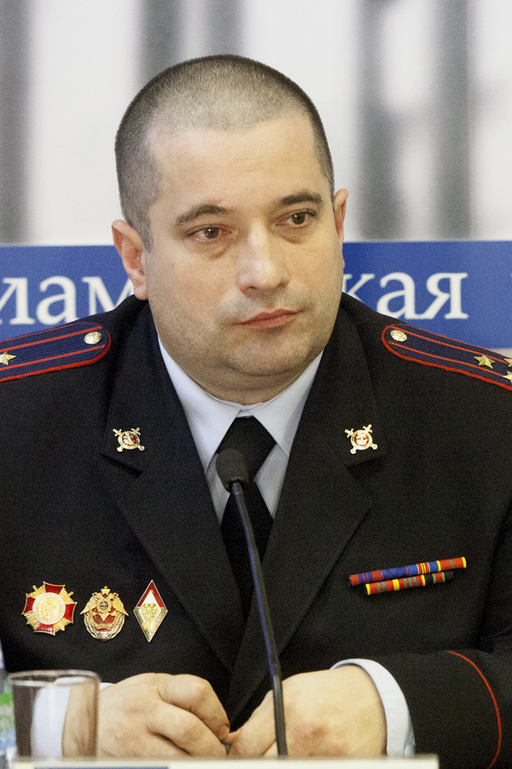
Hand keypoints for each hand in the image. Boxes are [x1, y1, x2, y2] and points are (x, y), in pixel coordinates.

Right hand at [97, 673, 229, 757]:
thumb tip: (217, 722)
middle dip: (211, 747)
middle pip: (190, 729)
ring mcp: (134, 739)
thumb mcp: (149, 686)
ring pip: (176, 757)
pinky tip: (178, 765)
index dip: (217, 714)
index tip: (222, 729)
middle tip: (218, 755)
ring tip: (199, 761)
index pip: (197, 692)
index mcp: (156, 686)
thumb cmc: (124, 705)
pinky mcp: (129, 762)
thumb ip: (179, 697)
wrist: (80, 722)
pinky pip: (160, 767)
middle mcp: (145, 711)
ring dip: (195, 762)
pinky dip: (175, 768)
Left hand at [228, 666, 385, 757]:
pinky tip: (305, 758)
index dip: (238, 756)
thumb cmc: (328, 694)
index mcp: (287, 708)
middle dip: (257, 763)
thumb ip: (260, 718)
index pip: (247, 747)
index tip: (240, 756)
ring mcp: (324, 754)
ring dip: (279, 764)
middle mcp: (304, 732)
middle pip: (262, 765)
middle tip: (261, 757)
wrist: (372, 699)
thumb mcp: (290, 691)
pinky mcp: (340, 766)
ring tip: (288, 752)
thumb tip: (234, 742)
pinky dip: (303, 767)